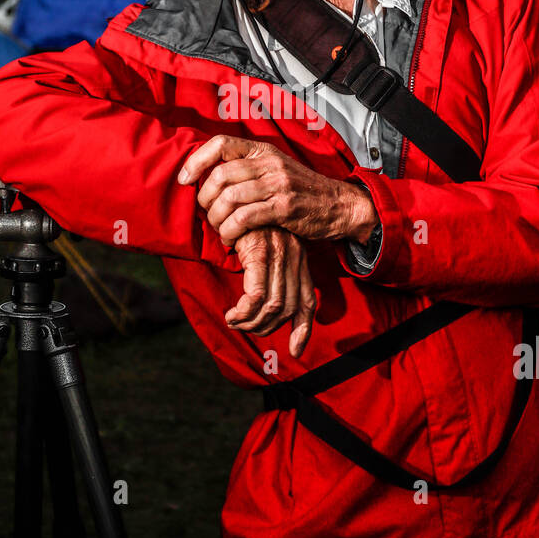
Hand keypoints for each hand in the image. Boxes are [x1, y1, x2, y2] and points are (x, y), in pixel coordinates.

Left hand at [178, 135, 378, 247]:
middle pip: (220, 175)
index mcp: (263, 151)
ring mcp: (277, 184)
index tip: (183, 179)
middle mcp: (269, 163)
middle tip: (207, 214)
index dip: (196, 160)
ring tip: (219, 230)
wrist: (340, 205)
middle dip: (205, 198)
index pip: (221, 143)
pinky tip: (231, 240)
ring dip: (216, 219)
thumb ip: (248, 170)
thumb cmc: (303, 192)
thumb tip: (209, 177)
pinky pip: (244, 218)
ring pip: (229, 198)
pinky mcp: (284, 207)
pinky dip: (230, 231)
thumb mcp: (276, 170)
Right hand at [226, 226, 315, 358]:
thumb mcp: (265, 246)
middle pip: (289, 309)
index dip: (303, 330)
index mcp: (298, 259)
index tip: (294, 350)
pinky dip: (244, 312)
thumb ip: (269, 270)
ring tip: (234, 320)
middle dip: (265, 328)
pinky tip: (231, 313)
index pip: (306, 303)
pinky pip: (257, 295)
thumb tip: (263, 303)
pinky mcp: (260, 252)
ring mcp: (279, 255)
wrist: (237, 187)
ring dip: (251, 323)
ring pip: (273, 306)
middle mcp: (293, 258)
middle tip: (242, 327)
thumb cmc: (246, 220)